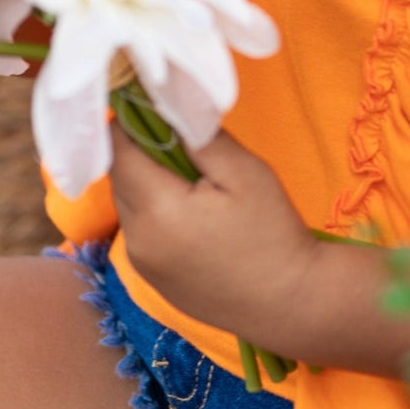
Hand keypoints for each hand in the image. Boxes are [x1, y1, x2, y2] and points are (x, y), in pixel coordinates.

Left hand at [109, 124, 318, 350]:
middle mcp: (137, 239)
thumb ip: (198, 135)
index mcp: (157, 210)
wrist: (290, 304)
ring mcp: (141, 264)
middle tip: (184, 143)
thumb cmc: (272, 233)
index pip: (119, 150)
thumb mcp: (244, 172)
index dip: (133, 122)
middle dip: (142, 152)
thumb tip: (163, 105)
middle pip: (119, 176)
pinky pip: (139, 230)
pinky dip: (154, 212)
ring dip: (147, 182)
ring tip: (194, 183)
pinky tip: (193, 215)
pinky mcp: (151, 278)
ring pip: (127, 203)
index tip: (157, 106)